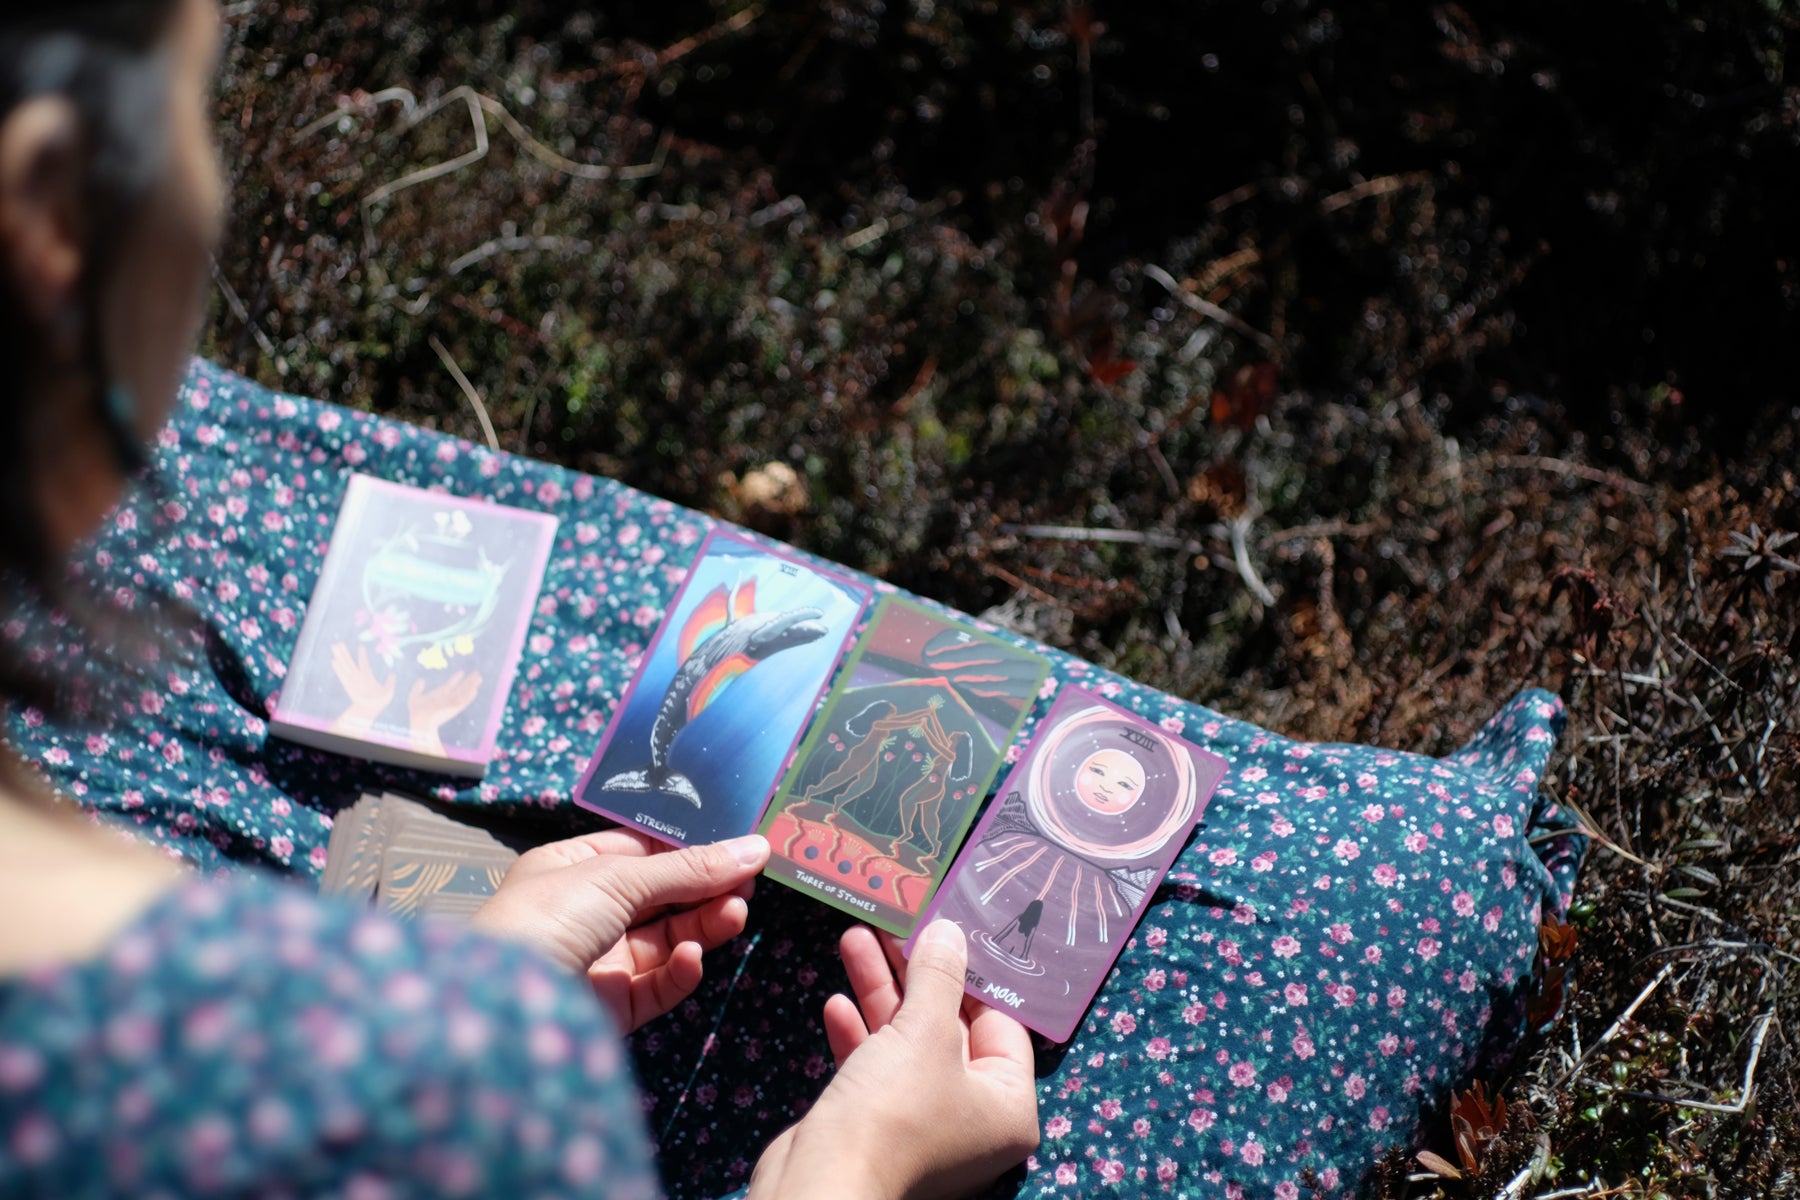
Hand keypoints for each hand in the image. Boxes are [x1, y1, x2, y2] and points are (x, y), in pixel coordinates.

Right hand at [329, 643, 394, 733]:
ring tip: (334, 647)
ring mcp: (352, 679)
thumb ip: (390, 681)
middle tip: (339, 643)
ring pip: (345, 665)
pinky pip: (342, 674)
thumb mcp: (388, 690)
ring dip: (339, 656)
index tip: (361, 646)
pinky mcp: (348, 684)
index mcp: (368, 676)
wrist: (370, 709)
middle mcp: (358, 676)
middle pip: (350, 661)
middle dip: (345, 653)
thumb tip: (393, 674)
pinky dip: (338, 668)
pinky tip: (334, 661)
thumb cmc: (380, 701)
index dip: (362, 655)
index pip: (364, 663)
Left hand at [406, 670, 483, 756]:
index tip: (461, 672)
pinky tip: (475, 690)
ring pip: (464, 692)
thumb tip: (421, 680)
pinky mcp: (454, 707)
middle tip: (477, 674)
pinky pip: (463, 701)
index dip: (456, 678)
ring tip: (479, 678)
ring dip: (472, 685)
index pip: (450, 684)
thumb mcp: (415, 696)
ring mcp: (451, 702)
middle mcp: (447, 698)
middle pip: (461, 688)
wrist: (420, 721)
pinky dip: (469, 696)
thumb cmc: (416, 711)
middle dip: (469, 681)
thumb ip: (417, 688)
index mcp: (440, 694)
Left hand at [470, 830, 769, 1031]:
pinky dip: (680, 970)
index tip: (738, 846)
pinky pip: (657, 984)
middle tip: (750, 882)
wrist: (499, 1005)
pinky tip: (694, 956)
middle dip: (704, 888)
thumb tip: (755, 848)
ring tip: (737, 913)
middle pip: (660, 896)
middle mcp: (584, 912)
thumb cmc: (546, 916)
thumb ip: (689, 868)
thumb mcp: (617, 876)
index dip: (689, 849)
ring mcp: (599, 961)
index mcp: (570, 869)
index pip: (641, 851)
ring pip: (666, 940)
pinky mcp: (611, 1007)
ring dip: (703, 925)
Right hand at [749, 921, 1038, 1199]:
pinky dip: (859, 1035)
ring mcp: (923, 1124)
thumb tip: (951, 931)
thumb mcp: (923, 1031)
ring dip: (879, 992)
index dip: (971, 972)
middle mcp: (973, 1117)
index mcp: (1007, 1104)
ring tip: (854, 938)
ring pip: (906, 1042)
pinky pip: (876, 1069)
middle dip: (915, 973)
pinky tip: (835, 1003)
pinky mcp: (878, 1127)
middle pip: (948, 1027)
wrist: (822, 1185)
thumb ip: (939, 976)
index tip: (947, 926)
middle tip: (892, 924)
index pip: (1000, 1022)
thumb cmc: (893, 1110)